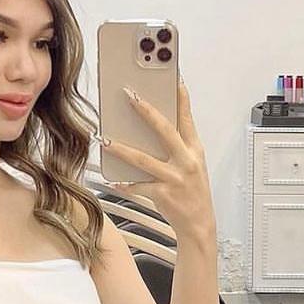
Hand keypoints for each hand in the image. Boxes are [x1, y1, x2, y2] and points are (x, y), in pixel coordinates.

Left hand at [99, 83, 215, 242]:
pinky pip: (137, 186)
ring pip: (143, 159)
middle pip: (164, 130)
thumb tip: (153, 126)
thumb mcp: (192, 165)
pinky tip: (113, 181)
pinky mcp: (163, 194)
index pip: (187, 117)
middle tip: (129, 95)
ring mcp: (175, 178)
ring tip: (105, 139)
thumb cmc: (193, 192)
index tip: (174, 78)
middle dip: (145, 110)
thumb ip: (178, 146)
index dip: (181, 97)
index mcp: (195, 150)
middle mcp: (187, 161)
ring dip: (121, 148)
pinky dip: (124, 184)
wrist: (199, 225)